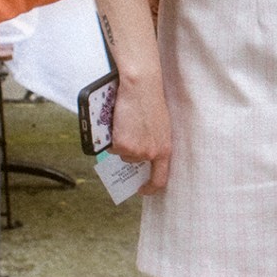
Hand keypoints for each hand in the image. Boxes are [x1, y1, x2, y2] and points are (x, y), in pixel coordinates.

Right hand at [110, 70, 171, 193]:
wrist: (141, 87)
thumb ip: (153, 141)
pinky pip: (112, 146)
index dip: (150, 188)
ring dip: (120, 142)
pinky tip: (118, 121)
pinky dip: (112, 136)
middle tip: (127, 136)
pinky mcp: (122, 145)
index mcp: (164, 149)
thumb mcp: (159, 126)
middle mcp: (151, 154)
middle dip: (129, 151)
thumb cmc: (150, 101)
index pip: (160, 179)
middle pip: (134, 161)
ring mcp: (135, 151)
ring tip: (126, 122)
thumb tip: (141, 151)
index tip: (142, 189)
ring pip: (122, 153)